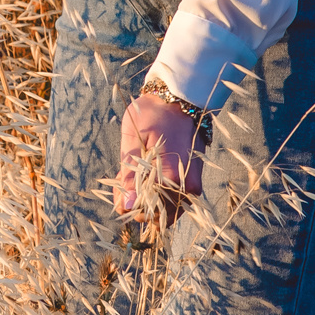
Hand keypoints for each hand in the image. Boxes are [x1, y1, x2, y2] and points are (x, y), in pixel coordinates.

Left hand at [115, 94, 205, 225]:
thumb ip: (131, 177)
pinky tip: (145, 173)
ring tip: (136, 174)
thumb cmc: (154, 116)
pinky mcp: (192, 180)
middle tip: (126, 178)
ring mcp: (192, 185)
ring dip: (147, 198)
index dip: (131, 205)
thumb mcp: (134, 142)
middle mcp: (188, 189)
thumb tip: (127, 207)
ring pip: (165, 209)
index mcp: (173, 180)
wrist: (179, 99)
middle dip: (138, 202)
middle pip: (158, 215)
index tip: (122, 188)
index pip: (149, 214)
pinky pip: (173, 198)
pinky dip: (157, 191)